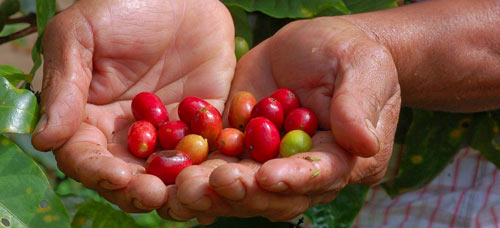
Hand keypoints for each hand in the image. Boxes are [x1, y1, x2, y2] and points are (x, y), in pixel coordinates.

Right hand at [31, 0, 234, 211]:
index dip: (99, 171)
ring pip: (169, 173)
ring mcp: (168, 130)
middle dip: (141, 190)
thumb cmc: (122, 5)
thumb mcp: (81, 35)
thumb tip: (43, 140)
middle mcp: (127, 132)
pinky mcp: (204, 121)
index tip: (118, 178)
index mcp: (90, 116)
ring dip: (178, 189)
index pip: (86, 156)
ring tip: (190, 198)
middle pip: (129, 176)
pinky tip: (223, 182)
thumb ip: (65, 86)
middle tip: (157, 196)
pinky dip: (214, 168)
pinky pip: (209, 151)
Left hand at [166, 17, 400, 221]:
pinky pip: (218, 163)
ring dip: (212, 191)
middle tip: (212, 185)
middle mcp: (304, 170)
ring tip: (182, 188)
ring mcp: (270, 162)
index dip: (295, 179)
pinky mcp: (241, 146)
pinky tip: (169, 179)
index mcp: (343, 158)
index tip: (268, 177)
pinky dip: (195, 172)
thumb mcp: (361, 68)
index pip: (320, 174)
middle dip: (243, 192)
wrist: (316, 46)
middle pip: (275, 194)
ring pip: (242, 186)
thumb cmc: (349, 53)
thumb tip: (364, 144)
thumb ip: (358, 104)